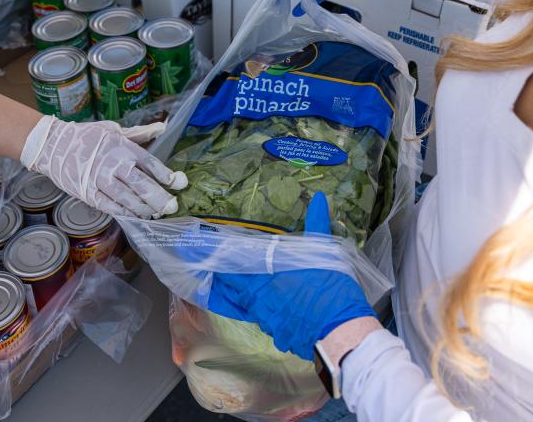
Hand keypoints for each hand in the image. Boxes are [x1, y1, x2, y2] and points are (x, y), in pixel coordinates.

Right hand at [21, 116, 186, 217]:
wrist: (53, 144)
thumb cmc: (87, 136)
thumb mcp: (114, 129)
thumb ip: (140, 133)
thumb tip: (163, 127)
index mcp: (122, 146)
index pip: (149, 162)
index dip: (166, 174)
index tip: (179, 183)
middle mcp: (112, 163)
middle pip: (140, 183)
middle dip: (158, 197)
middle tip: (172, 206)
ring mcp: (99, 179)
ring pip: (126, 198)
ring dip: (143, 209)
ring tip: (156, 214)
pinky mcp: (87, 192)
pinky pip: (108, 206)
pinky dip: (123, 213)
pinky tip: (134, 217)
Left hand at [204, 194, 374, 360]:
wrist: (342, 333)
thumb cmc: (332, 290)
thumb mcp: (325, 251)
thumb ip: (317, 224)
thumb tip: (318, 198)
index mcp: (266, 276)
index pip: (229, 264)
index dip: (210, 255)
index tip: (189, 248)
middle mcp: (260, 300)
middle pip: (230, 287)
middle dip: (216, 276)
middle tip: (200, 266)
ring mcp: (268, 320)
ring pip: (243, 305)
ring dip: (232, 294)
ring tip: (219, 285)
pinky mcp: (279, 335)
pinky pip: (260, 321)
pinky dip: (255, 312)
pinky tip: (259, 308)